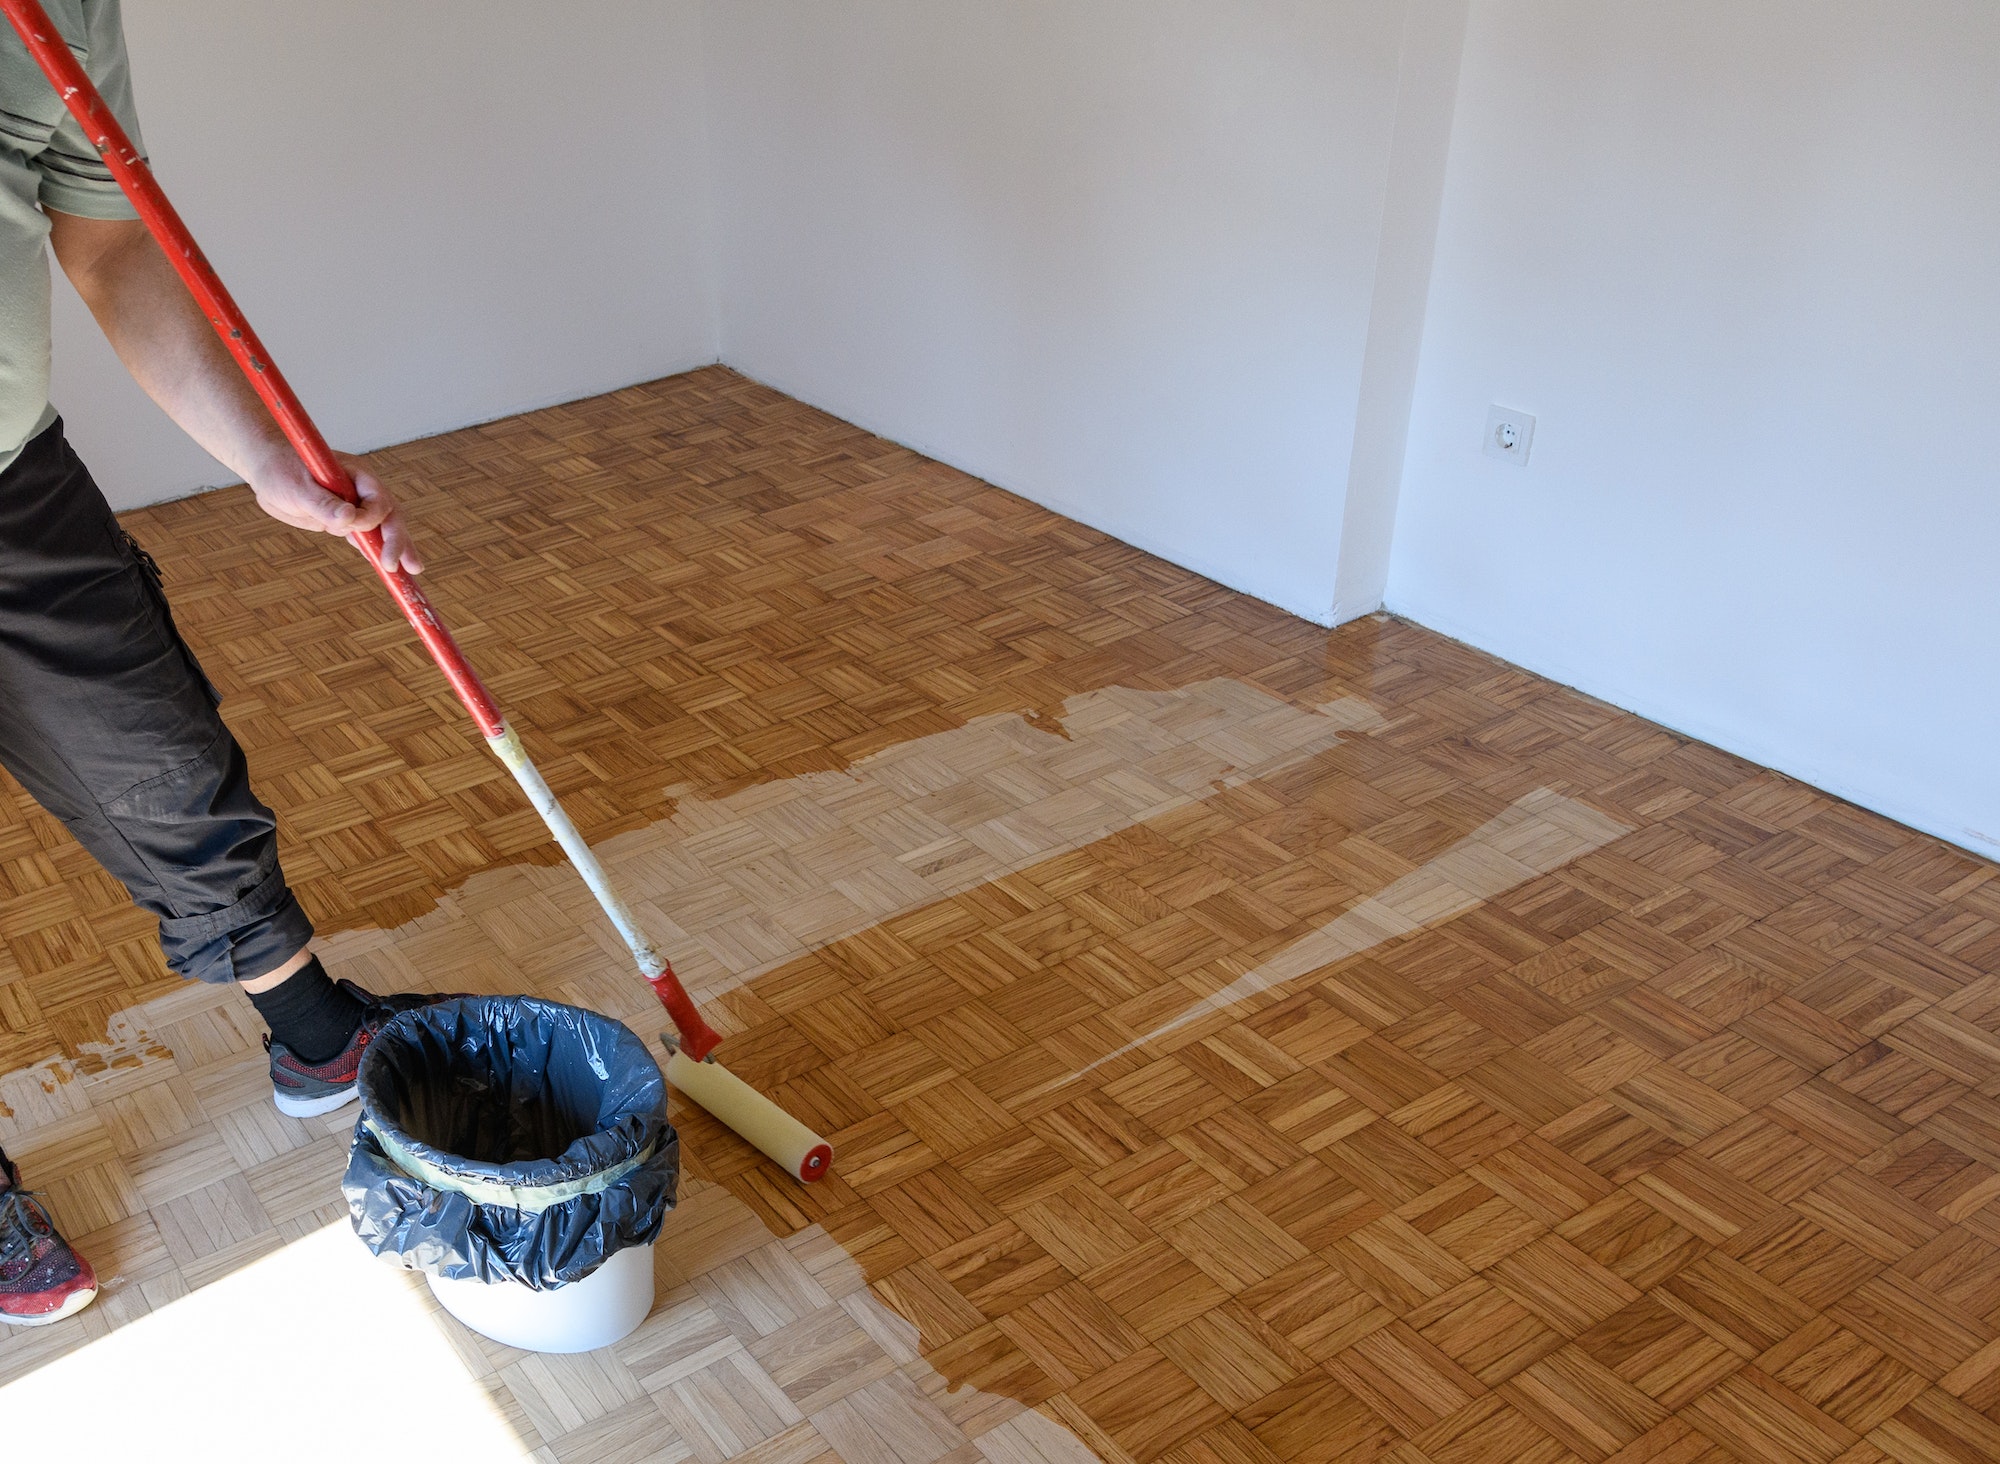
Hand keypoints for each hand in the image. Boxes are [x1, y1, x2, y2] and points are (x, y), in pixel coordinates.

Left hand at [246, 450, 423, 574]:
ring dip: (397, 550)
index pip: (378, 500)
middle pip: (390, 517)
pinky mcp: (345, 522)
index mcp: (357, 476)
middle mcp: (362, 492)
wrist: (267, 471)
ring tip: (412, 570)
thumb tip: (349, 518)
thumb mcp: (299, 487)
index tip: (353, 529)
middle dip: (400, 542)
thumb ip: (324, 503)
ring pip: (383, 530)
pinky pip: (366, 538)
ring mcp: (356, 507)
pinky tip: (389, 567)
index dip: (371, 519)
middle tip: (411, 567)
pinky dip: (376, 552)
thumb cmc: (281, 471)